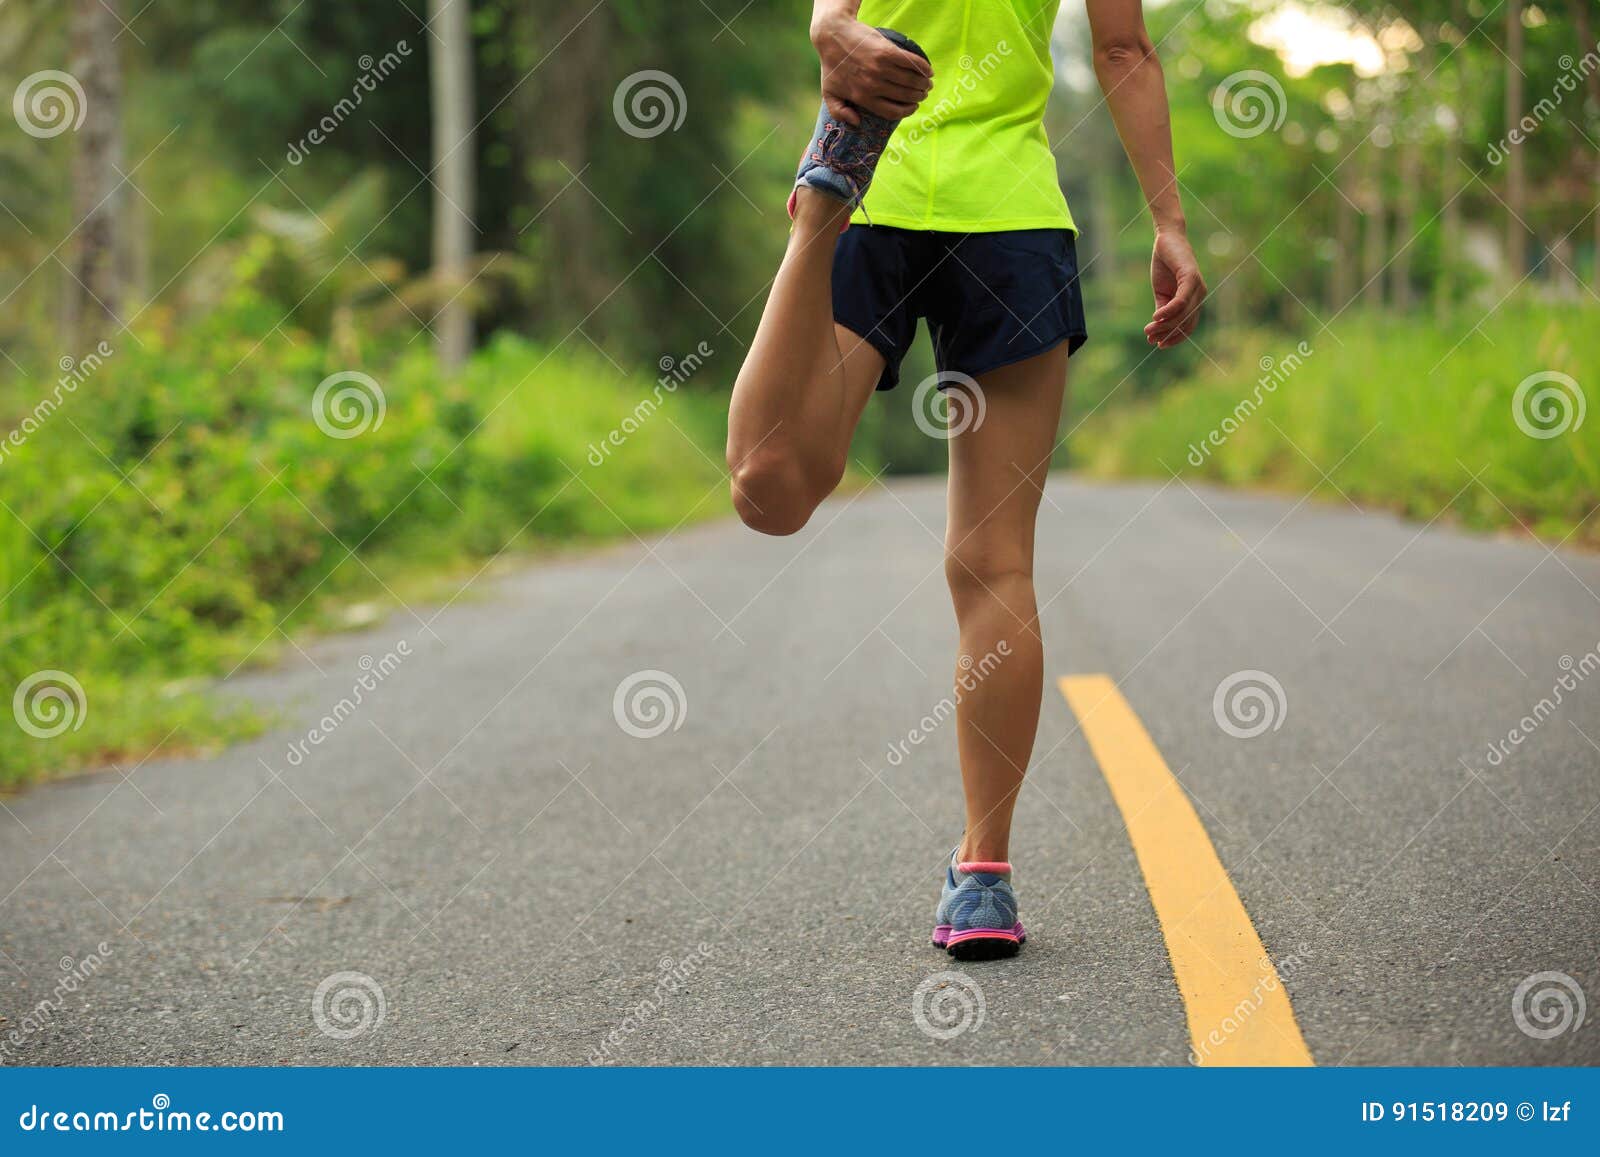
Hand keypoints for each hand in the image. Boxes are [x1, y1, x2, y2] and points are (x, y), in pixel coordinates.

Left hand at [810, 14, 932, 125]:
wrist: (831, 35)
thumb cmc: (831, 65)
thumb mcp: (828, 93)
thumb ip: (839, 111)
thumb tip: (857, 123)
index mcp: (862, 97)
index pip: (891, 111)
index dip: (906, 111)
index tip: (913, 107)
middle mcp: (873, 85)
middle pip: (904, 96)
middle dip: (918, 96)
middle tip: (923, 93)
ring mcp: (880, 67)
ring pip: (910, 80)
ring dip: (922, 83)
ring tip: (927, 83)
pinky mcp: (886, 51)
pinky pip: (910, 63)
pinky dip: (922, 67)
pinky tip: (928, 70)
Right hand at [1146, 228, 1204, 347]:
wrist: (1166, 239)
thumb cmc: (1165, 264)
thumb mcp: (1162, 291)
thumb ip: (1163, 309)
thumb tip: (1157, 328)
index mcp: (1194, 299)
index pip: (1188, 326)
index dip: (1174, 338)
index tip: (1158, 345)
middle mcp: (1200, 294)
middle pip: (1185, 323)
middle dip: (1167, 334)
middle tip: (1150, 339)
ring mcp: (1197, 286)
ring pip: (1183, 315)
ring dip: (1165, 326)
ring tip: (1149, 330)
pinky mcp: (1191, 277)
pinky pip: (1181, 301)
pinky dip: (1168, 312)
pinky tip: (1155, 317)